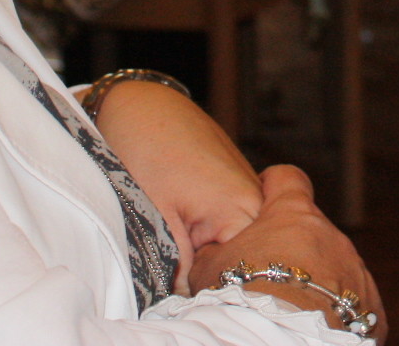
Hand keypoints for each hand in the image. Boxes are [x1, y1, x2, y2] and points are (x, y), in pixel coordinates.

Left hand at [90, 79, 262, 272]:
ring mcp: (248, 187)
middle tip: (175, 248)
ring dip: (208, 243)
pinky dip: (207, 222)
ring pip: (233, 236)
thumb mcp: (159, 217)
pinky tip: (181, 208)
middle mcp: (257, 200)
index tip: (180, 273)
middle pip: (240, 254)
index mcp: (244, 211)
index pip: (240, 270)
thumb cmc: (148, 151)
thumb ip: (179, 263)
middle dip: (209, 263)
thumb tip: (187, 293)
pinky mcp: (235, 179)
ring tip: (176, 222)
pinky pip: (229, 216)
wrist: (141, 105)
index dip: (207, 281)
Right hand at [192, 166, 385, 339]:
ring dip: (317, 284)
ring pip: (335, 270)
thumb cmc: (243, 299)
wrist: (281, 340)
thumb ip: (214, 251)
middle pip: (313, 233)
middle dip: (294, 251)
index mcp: (293, 215)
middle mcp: (332, 237)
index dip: (275, 186)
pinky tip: (315, 329)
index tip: (264, 196)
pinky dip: (337, 316)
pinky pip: (355, 306)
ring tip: (291, 312)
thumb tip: (212, 252)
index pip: (289, 179)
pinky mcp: (373, 308)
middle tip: (268, 279)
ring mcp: (356, 272)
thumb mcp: (210, 269)